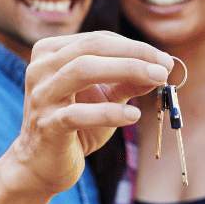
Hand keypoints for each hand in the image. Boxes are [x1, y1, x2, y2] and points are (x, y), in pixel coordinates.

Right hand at [4, 31, 172, 195]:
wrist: (41, 164)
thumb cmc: (74, 125)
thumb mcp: (103, 98)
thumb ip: (126, 81)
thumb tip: (160, 68)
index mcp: (50, 53)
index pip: (97, 39)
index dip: (134, 46)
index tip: (163, 60)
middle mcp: (40, 68)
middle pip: (91, 47)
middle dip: (133, 54)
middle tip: (164, 66)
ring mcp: (40, 96)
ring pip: (82, 70)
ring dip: (125, 70)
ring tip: (156, 79)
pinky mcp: (45, 125)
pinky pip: (77, 114)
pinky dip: (109, 113)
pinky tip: (133, 116)